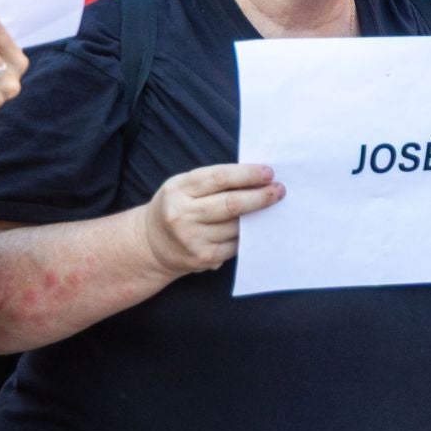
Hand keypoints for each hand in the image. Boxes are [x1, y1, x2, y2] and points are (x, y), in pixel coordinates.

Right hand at [140, 163, 282, 277]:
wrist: (150, 244)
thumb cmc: (177, 207)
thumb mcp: (185, 187)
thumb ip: (215, 181)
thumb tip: (258, 177)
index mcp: (178, 189)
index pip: (220, 178)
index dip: (248, 174)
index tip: (269, 173)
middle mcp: (182, 214)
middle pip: (232, 204)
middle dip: (261, 196)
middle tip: (280, 190)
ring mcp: (191, 238)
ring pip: (237, 225)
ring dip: (258, 217)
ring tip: (271, 207)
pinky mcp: (202, 257)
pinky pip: (235, 244)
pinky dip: (247, 235)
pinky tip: (254, 228)